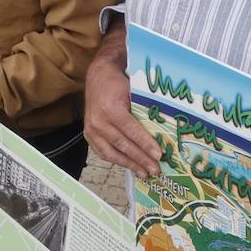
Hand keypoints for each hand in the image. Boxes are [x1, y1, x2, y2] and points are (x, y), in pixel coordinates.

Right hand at [83, 56, 161, 177]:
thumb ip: (143, 111)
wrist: (98, 76)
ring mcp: (91, 130)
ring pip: (111, 153)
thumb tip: (162, 131)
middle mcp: (98, 121)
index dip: (145, 144)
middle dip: (141, 159)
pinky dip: (117, 160)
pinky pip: (102, 152)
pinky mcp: (88, 135)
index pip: (131, 131)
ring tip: (144, 173)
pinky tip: (129, 166)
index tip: (159, 155)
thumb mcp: (133, 92)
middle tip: (156, 170)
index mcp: (110, 109)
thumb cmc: (118, 83)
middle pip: (122, 145)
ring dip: (129, 164)